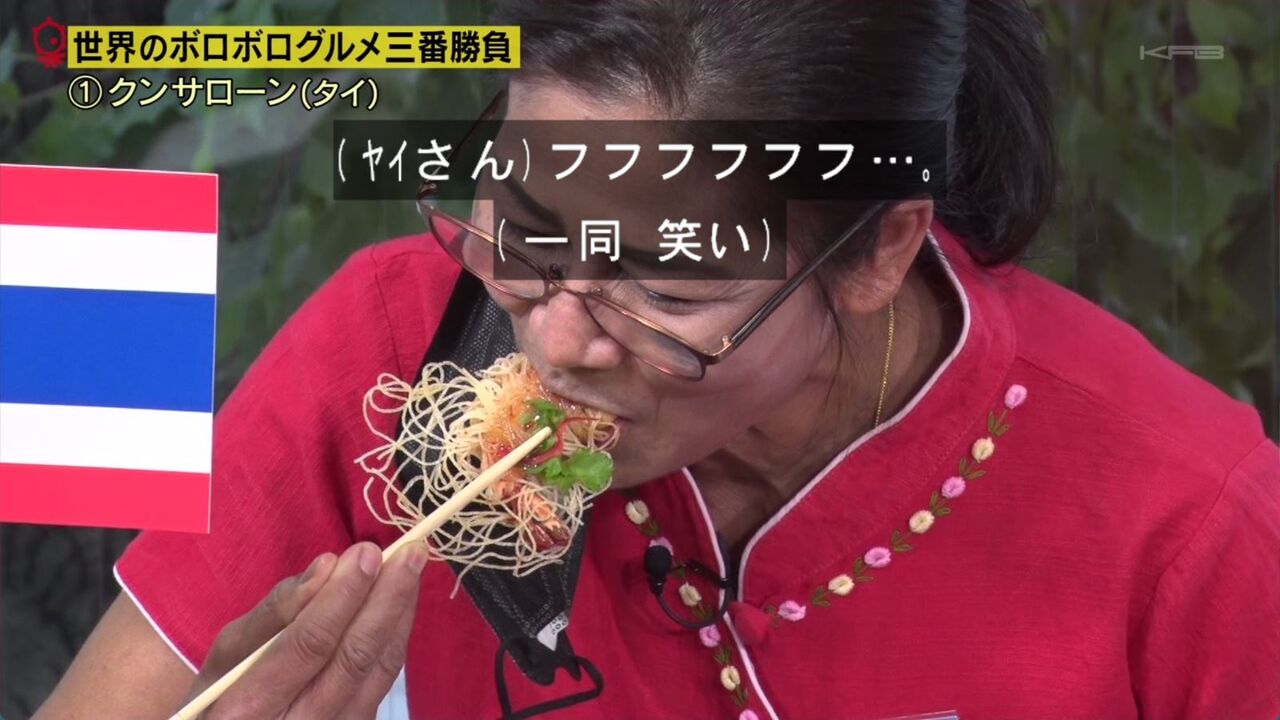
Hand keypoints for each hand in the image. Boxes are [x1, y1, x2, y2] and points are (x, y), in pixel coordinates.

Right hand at [182, 541, 427, 718]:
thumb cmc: (224, 690)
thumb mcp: (227, 652)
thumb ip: (275, 611)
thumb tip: (328, 566)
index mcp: (248, 708)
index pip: (308, 644)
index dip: (342, 596)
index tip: (367, 552)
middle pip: (354, 659)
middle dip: (386, 600)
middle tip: (410, 553)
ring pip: (378, 671)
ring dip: (400, 614)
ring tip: (413, 567)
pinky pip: (383, 681)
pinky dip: (395, 636)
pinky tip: (402, 604)